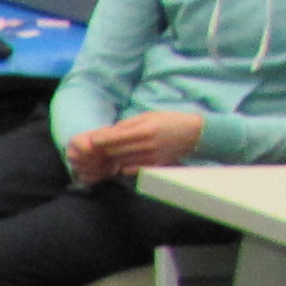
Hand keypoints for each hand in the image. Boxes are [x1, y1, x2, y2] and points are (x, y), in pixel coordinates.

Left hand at [67, 109, 201, 182]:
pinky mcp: (153, 166)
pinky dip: (122, 165)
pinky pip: (129, 169)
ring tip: (111, 153)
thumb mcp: (148, 116)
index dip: (100, 140)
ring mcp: (150, 157)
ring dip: (112, 158)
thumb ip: (127, 125)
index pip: (114, 137)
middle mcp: (146, 145)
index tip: (91, 140)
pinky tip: (123, 159)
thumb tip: (106, 133)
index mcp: (144, 129)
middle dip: (104, 149)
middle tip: (97, 148)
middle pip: (114, 151)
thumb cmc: (168, 121)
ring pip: (119, 161)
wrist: (193, 133)